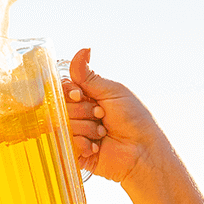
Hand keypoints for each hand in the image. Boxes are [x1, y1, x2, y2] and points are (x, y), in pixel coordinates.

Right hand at [62, 48, 167, 184]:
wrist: (142, 149)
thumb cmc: (133, 118)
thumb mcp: (111, 91)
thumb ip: (89, 75)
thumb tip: (83, 49)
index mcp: (86, 98)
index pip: (62, 90)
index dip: (69, 93)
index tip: (81, 96)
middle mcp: (79, 115)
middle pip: (61, 108)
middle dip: (82, 112)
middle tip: (101, 116)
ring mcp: (76, 134)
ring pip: (64, 126)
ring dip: (86, 129)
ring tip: (102, 133)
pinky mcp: (76, 153)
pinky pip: (68, 144)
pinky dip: (84, 145)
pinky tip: (97, 147)